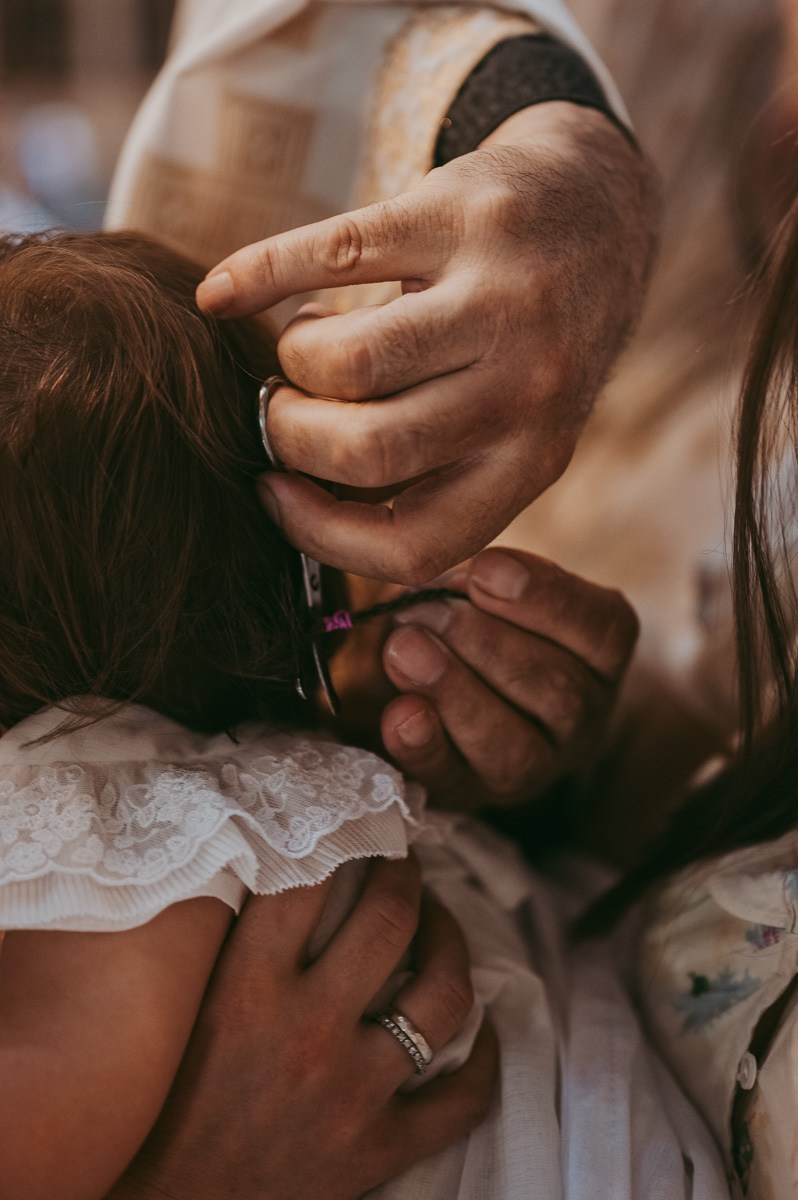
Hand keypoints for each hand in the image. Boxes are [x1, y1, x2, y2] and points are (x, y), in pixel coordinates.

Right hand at [106, 857, 496, 1199]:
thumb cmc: (167, 1105)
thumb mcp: (187, 1007)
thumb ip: (232, 940)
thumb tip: (282, 861)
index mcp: (246, 989)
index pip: (310, 880)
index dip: (345, 835)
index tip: (359, 823)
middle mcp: (306, 1032)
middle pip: (391, 921)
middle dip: (409, 876)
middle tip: (407, 864)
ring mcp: (350, 1093)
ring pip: (443, 997)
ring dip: (453, 947)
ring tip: (442, 928)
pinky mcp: (377, 1150)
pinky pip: (462, 1098)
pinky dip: (482, 1060)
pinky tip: (477, 1032)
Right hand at [197, 102, 657, 582]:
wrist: (596, 212)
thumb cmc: (528, 342)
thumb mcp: (510, 424)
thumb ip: (433, 468)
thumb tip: (297, 503)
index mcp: (534, 458)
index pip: (417, 544)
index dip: (323, 536)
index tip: (277, 494)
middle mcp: (528, 385)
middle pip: (368, 451)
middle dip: (294, 437)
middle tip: (285, 409)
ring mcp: (499, 295)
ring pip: (348, 362)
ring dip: (295, 362)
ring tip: (304, 346)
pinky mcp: (460, 214)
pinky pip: (332, 253)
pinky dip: (259, 275)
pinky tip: (222, 294)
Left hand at [379, 548, 638, 809]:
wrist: (438, 675)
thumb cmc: (479, 618)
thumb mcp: (492, 586)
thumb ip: (486, 582)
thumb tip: (463, 583)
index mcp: (600, 654)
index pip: (604, 630)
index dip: (546, 599)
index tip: (484, 570)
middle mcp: (583, 717)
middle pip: (559, 692)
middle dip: (486, 645)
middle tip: (428, 612)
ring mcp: (533, 766)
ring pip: (514, 749)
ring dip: (455, 693)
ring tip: (404, 649)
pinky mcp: (472, 792)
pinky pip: (453, 781)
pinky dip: (424, 746)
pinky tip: (399, 713)